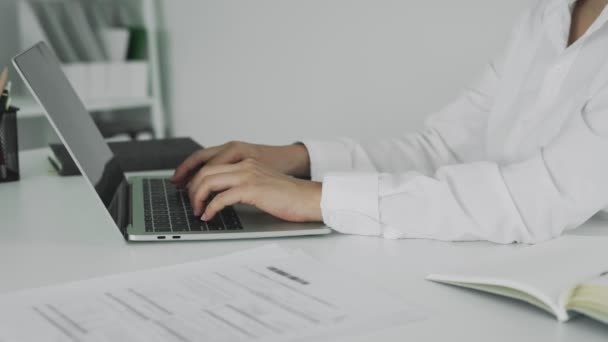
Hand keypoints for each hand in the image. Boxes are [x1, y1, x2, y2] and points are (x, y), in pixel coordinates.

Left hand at [187, 158, 322, 222]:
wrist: (309, 198)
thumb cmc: (288, 197)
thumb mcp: (261, 185)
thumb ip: (243, 185)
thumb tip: (220, 197)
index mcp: (246, 162)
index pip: (211, 162)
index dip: (193, 175)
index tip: (186, 188)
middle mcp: (245, 164)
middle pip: (205, 170)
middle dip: (191, 187)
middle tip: (189, 202)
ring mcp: (248, 175)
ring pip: (209, 181)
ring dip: (197, 197)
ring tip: (197, 210)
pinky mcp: (252, 189)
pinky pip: (221, 197)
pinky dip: (210, 208)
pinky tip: (209, 216)